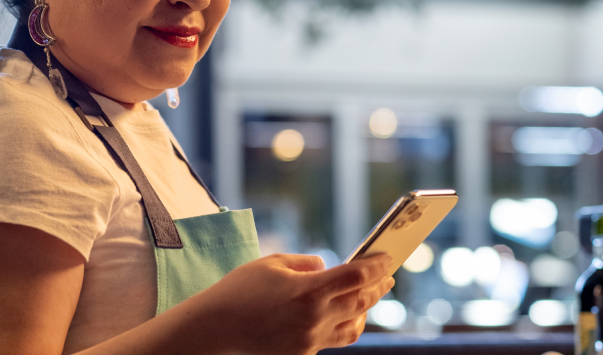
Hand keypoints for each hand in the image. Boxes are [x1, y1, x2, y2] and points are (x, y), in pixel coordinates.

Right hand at [172, 253, 398, 354]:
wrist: (215, 329)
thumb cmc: (239, 291)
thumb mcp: (271, 264)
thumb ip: (304, 263)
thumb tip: (326, 268)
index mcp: (308, 292)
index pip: (357, 276)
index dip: (376, 266)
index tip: (387, 258)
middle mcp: (314, 319)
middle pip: (362, 301)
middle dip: (379, 286)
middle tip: (387, 276)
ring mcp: (310, 340)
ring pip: (354, 326)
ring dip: (366, 309)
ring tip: (368, 296)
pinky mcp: (303, 353)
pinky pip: (333, 339)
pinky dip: (343, 325)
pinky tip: (343, 315)